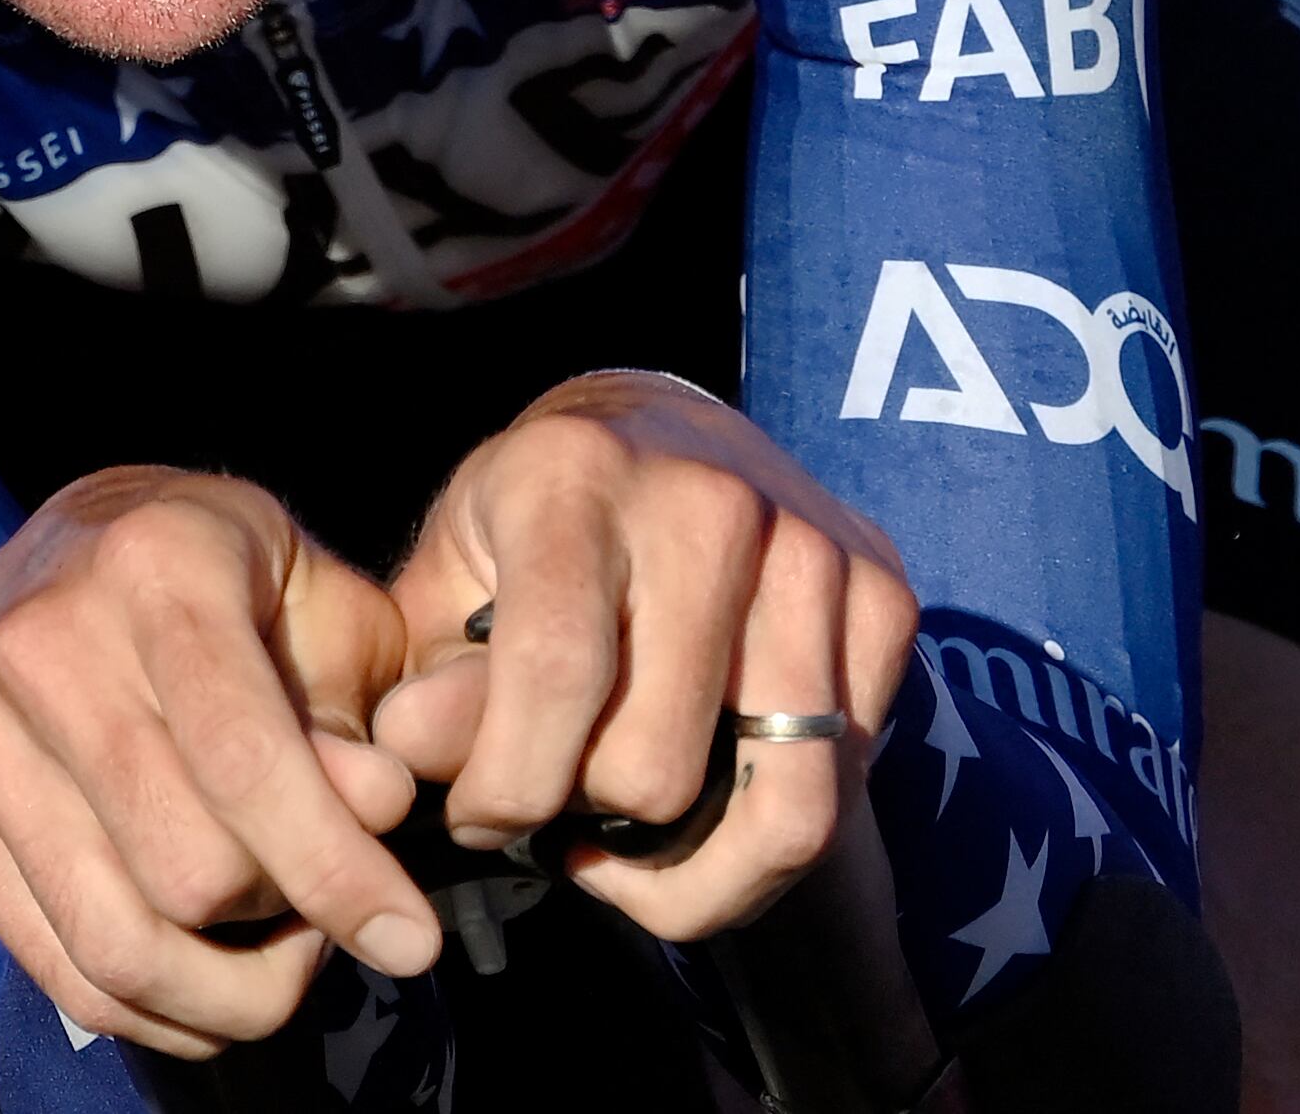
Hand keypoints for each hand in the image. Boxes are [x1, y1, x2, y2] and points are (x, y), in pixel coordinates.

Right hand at [0, 467, 438, 1055]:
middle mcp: (39, 642)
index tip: (411, 939)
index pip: (243, 760)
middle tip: (330, 899)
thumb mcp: (328, 608)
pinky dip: (158, 1010)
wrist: (74, 550)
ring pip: (115, 942)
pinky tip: (211, 976)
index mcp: (152, 564)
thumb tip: (369, 815)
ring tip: (281, 952)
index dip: (337, 871)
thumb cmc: (230, 580)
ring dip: (227, 987)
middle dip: (288, 915)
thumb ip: (360, 714)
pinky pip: (60, 971)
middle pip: (185, 868)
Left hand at [371, 373, 917, 941]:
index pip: (554, 672)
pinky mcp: (884, 596)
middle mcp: (707, 499)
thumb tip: (414, 755)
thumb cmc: (531, 526)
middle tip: (555, 802)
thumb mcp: (448, 583)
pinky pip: (845, 788)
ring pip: (780, 803)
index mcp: (575, 476)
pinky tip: (705, 796)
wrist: (660, 435)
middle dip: (588, 818)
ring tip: (627, 841)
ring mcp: (812, 547)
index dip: (507, 787)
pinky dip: (767, 838)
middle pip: (658, 765)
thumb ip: (433, 679)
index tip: (479, 822)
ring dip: (693, 863)